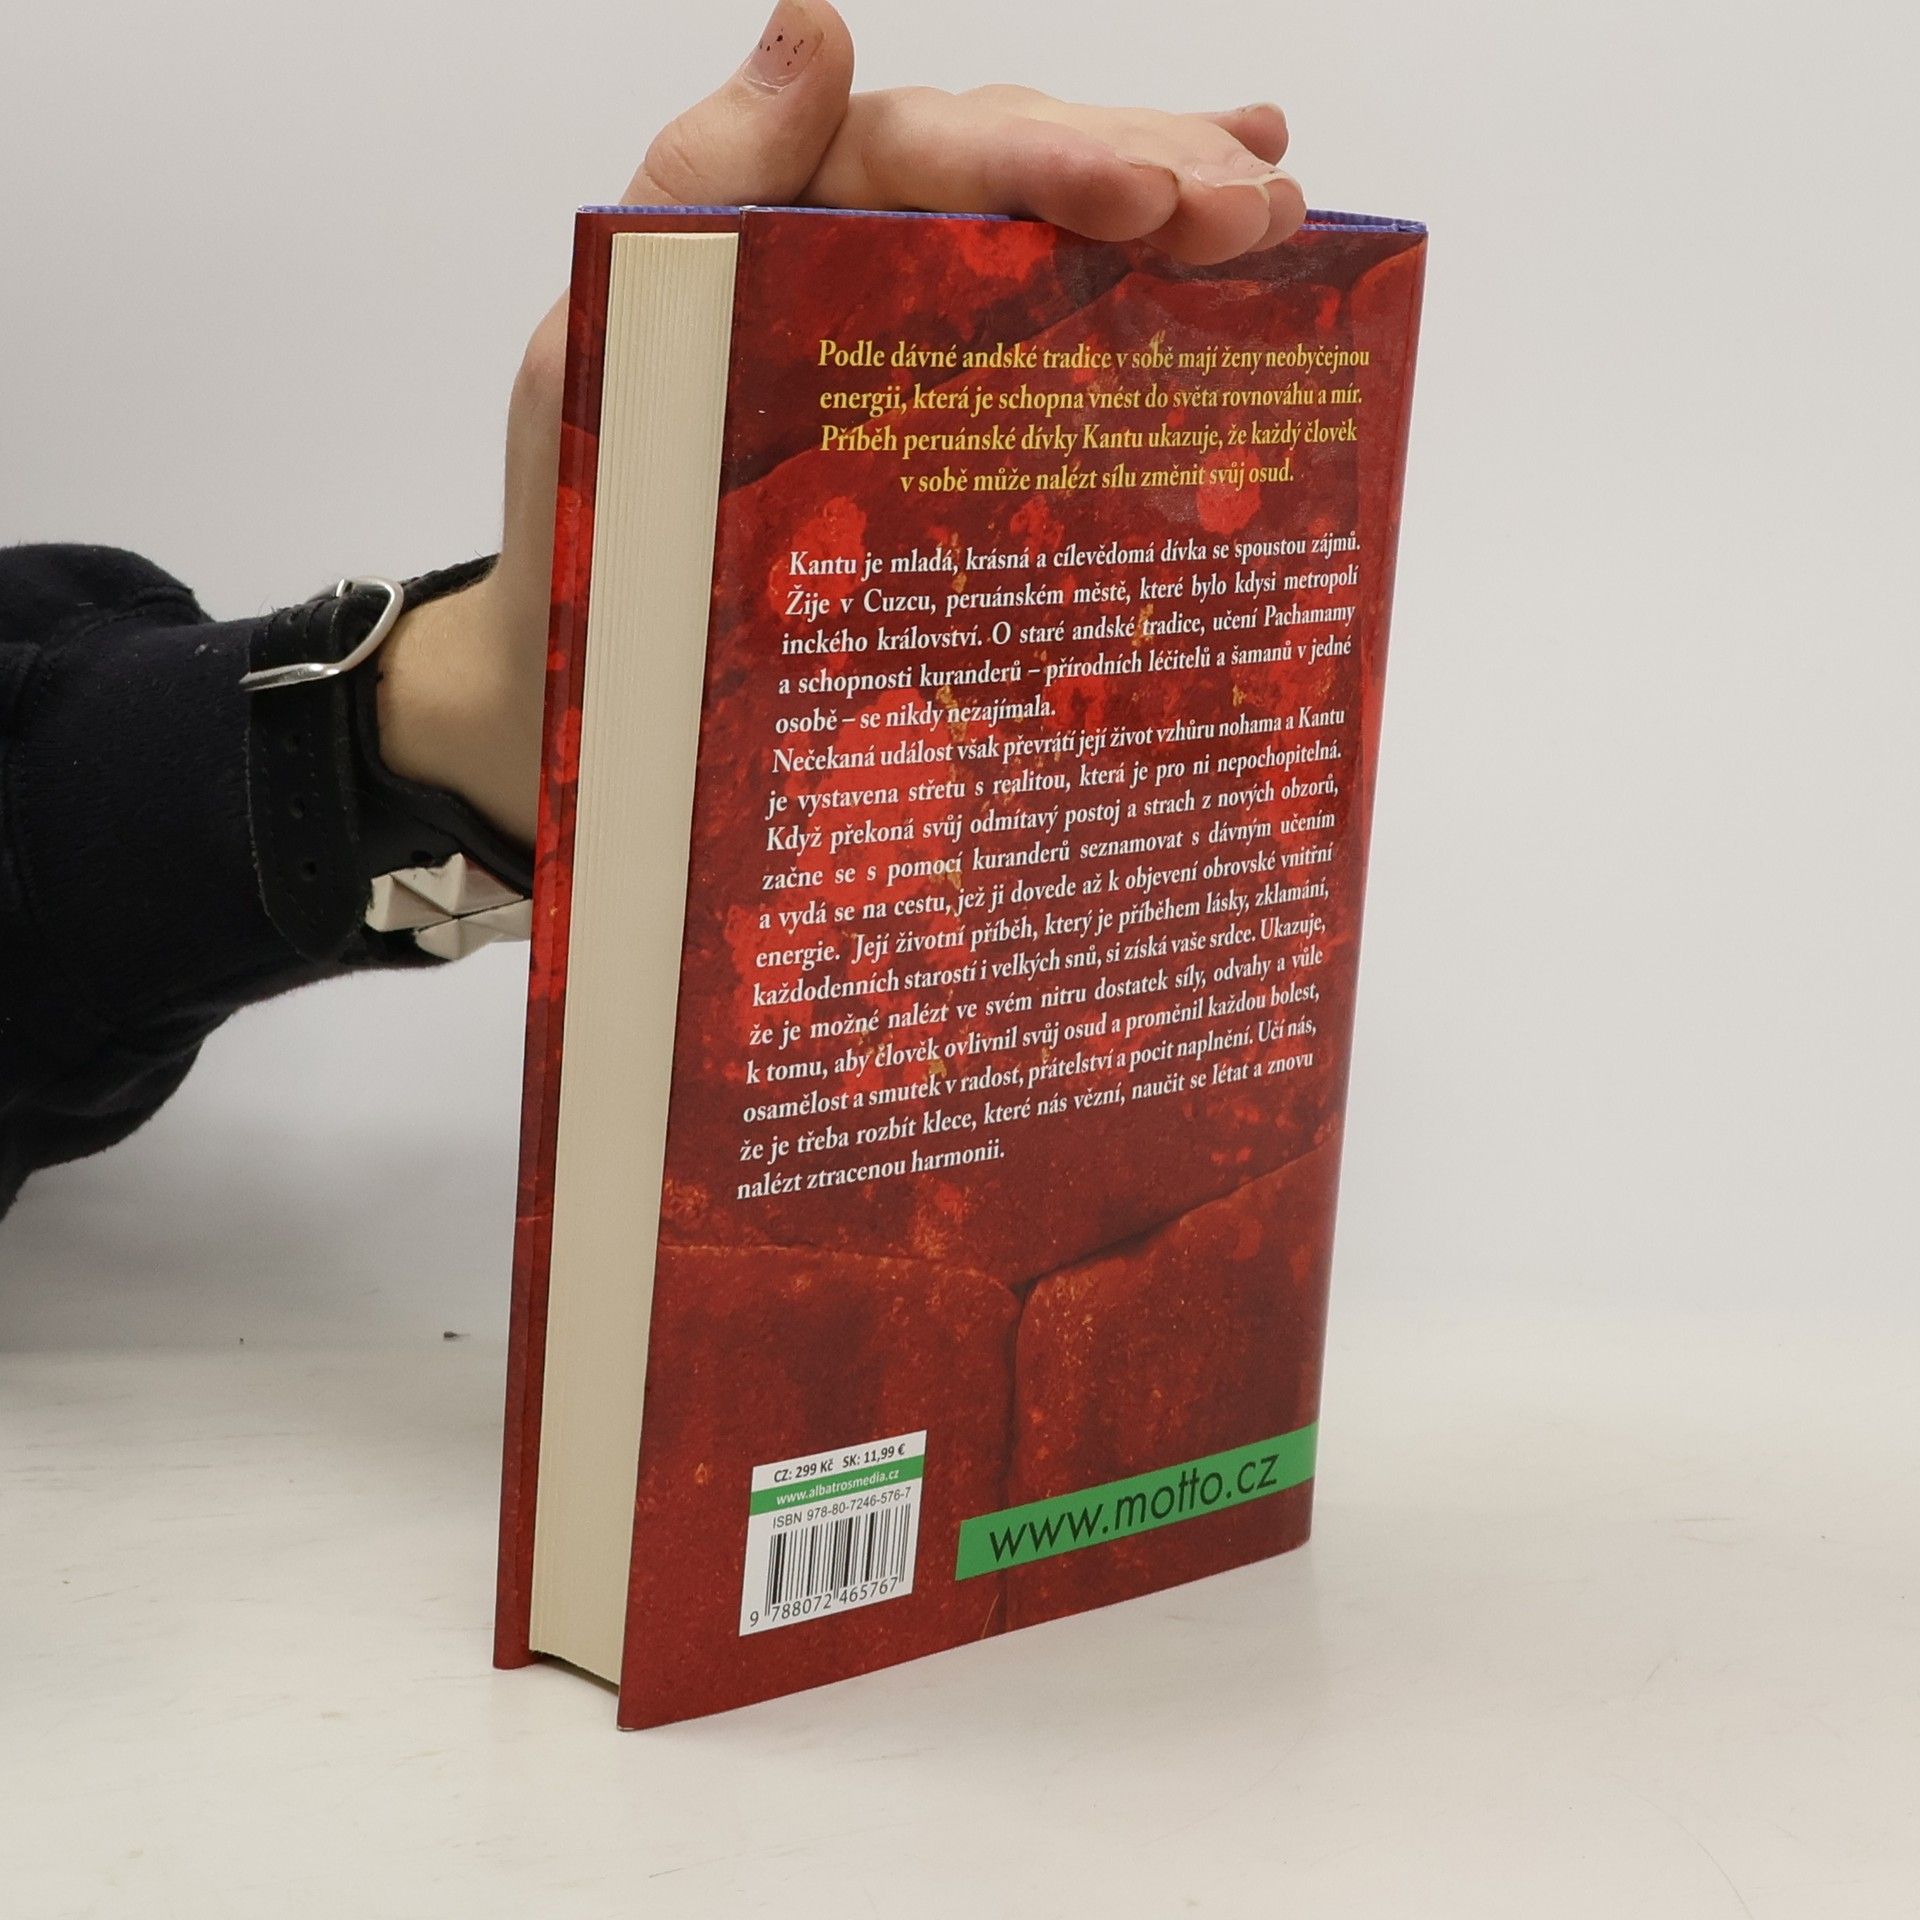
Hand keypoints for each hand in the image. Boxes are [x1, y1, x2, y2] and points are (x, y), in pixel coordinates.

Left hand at [378, 0, 1304, 846]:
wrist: (587, 669)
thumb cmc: (584, 518)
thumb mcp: (609, 347)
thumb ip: (697, 187)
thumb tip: (813, 24)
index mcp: (776, 219)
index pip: (925, 153)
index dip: (1044, 163)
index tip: (1149, 200)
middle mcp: (853, 254)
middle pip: (1014, 171)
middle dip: (1146, 172)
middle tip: (1260, 204)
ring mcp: (907, 334)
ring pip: (1049, 236)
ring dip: (1170, 206)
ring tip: (1275, 202)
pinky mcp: (941, 418)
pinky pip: (1047, 331)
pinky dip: (1138, 287)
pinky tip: (1222, 248)